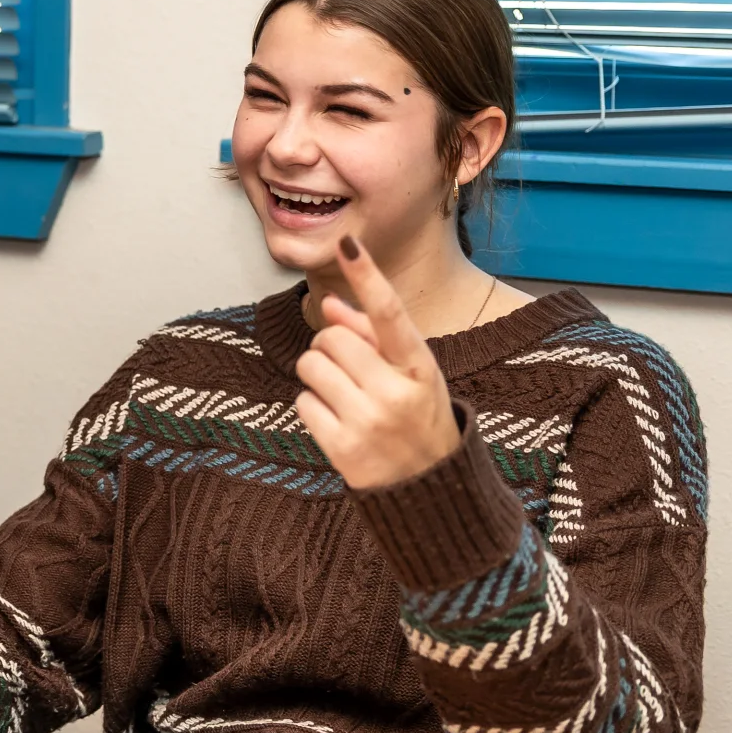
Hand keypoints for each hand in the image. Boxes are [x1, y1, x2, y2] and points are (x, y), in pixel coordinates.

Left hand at [294, 235, 462, 488]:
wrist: (429, 488)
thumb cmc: (418, 416)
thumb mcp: (412, 373)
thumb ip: (373, 336)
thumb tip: (329, 303)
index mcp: (421, 366)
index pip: (389, 312)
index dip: (367, 276)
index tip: (348, 244)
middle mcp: (396, 391)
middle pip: (332, 339)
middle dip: (330, 348)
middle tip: (349, 370)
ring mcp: (368, 420)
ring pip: (311, 366)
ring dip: (318, 375)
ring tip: (344, 396)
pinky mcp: (342, 447)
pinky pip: (303, 402)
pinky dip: (314, 407)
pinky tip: (338, 422)